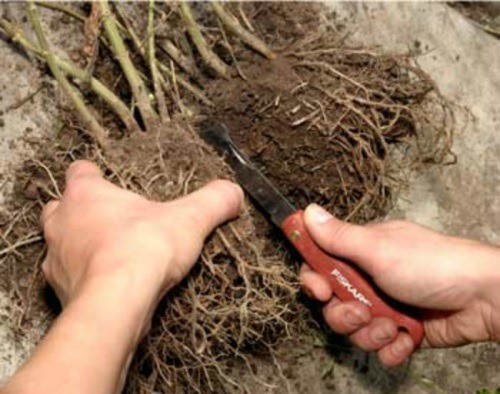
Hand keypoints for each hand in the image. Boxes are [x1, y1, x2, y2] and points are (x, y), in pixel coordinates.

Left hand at [5, 160, 242, 393]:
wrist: (115, 303)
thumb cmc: (144, 249)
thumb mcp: (189, 219)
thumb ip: (213, 201)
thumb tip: (235, 192)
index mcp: (86, 195)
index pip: (80, 172)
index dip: (92, 174)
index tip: (104, 179)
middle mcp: (62, 223)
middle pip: (60, 208)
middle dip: (78, 212)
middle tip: (106, 220)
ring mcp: (55, 259)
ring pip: (58, 244)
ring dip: (76, 246)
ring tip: (106, 254)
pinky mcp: (59, 292)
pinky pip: (66, 279)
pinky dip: (82, 279)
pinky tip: (105, 284)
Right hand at [300, 204, 499, 366]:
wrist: (484, 298)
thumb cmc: (433, 264)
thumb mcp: (378, 248)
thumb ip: (338, 236)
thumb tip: (307, 212)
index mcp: (361, 252)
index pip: (321, 266)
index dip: (315, 282)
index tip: (321, 290)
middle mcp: (370, 279)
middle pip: (333, 305)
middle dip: (345, 314)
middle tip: (363, 311)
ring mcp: (386, 306)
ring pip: (355, 330)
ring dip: (372, 333)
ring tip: (395, 325)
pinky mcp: (402, 331)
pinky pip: (380, 349)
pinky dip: (393, 347)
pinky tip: (409, 337)